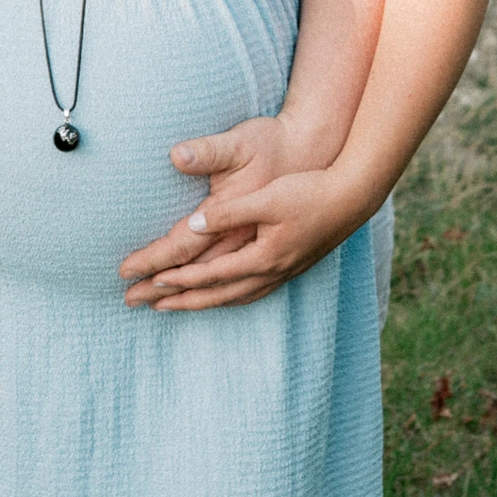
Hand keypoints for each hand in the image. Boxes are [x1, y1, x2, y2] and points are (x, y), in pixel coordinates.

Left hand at [123, 165, 368, 311]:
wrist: (353, 196)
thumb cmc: (309, 190)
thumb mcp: (268, 196)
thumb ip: (230, 211)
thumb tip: (194, 223)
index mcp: (262, 256)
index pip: (208, 273)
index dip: (176, 279)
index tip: (147, 281)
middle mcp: (270, 272)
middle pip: (215, 294)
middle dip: (177, 299)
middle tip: (143, 304)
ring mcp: (281, 273)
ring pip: (232, 297)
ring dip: (200, 303)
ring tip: (171, 306)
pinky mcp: (290, 267)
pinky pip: (250, 293)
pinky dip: (227, 298)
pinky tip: (220, 296)